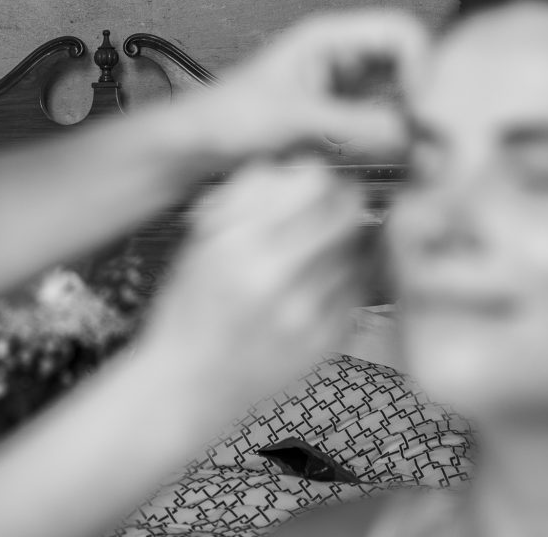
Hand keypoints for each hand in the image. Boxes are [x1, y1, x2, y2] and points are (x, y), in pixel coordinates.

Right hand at [139, 160, 366, 416]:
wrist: (190, 383)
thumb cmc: (192, 302)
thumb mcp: (202, 238)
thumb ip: (248, 196)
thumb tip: (296, 165)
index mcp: (240, 241)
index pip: (314, 182)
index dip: (318, 175)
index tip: (312, 181)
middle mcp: (276, 274)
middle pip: (348, 210)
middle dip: (342, 201)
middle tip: (331, 207)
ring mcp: (306, 312)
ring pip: (357, 249)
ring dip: (344, 242)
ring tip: (317, 253)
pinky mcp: (327, 341)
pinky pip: (357, 290)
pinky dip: (345, 280)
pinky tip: (317, 286)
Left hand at [193, 9, 428, 161]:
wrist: (196, 146)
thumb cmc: (226, 116)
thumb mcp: (292, 118)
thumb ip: (351, 125)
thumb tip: (411, 136)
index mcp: (330, 37)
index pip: (401, 33)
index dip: (422, 66)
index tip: (423, 110)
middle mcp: (343, 57)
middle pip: (409, 64)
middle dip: (424, 97)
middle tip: (433, 139)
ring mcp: (343, 89)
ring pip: (400, 97)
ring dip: (413, 123)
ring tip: (423, 157)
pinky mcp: (340, 121)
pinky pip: (381, 124)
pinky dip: (395, 141)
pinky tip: (400, 164)